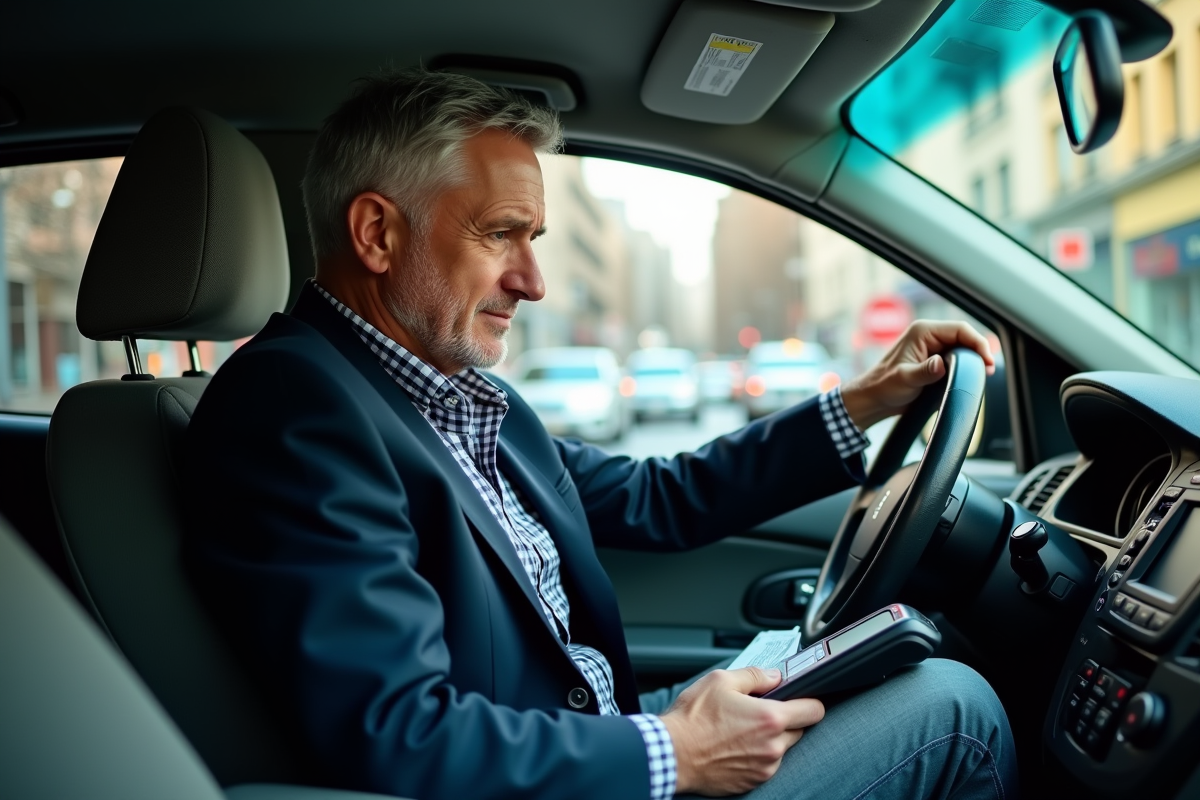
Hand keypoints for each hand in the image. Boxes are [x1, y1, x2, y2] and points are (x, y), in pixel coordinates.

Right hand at [659, 667, 824, 795]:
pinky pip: (767, 764)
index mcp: (770, 718)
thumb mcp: (721, 681)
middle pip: (800, 729)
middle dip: (786, 719)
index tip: (802, 697)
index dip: (811, 700)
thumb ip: (756, 675)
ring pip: (782, 748)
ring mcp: (765, 767)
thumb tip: (775, 676)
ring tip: (742, 729)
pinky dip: (758, 754)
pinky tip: (736, 745)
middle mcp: (773, 746)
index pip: (814, 710)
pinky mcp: (754, 781)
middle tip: (760, 711)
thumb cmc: (693, 718)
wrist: (672, 754)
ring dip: (771, 738)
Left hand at [840, 320, 995, 430]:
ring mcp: (932, 347)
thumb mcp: (905, 379)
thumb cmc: (884, 386)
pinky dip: (965, 367)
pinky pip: (956, 358)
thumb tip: (942, 364)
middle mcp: (929, 335)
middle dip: (978, 352)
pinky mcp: (934, 359)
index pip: (960, 329)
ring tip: (983, 375)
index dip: (978, 342)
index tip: (987, 361)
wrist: (874, 398)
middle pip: (965, 337)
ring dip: (973, 360)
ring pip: (962, 348)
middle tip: (988, 371)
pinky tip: (971, 377)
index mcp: (923, 331)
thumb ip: (924, 371)